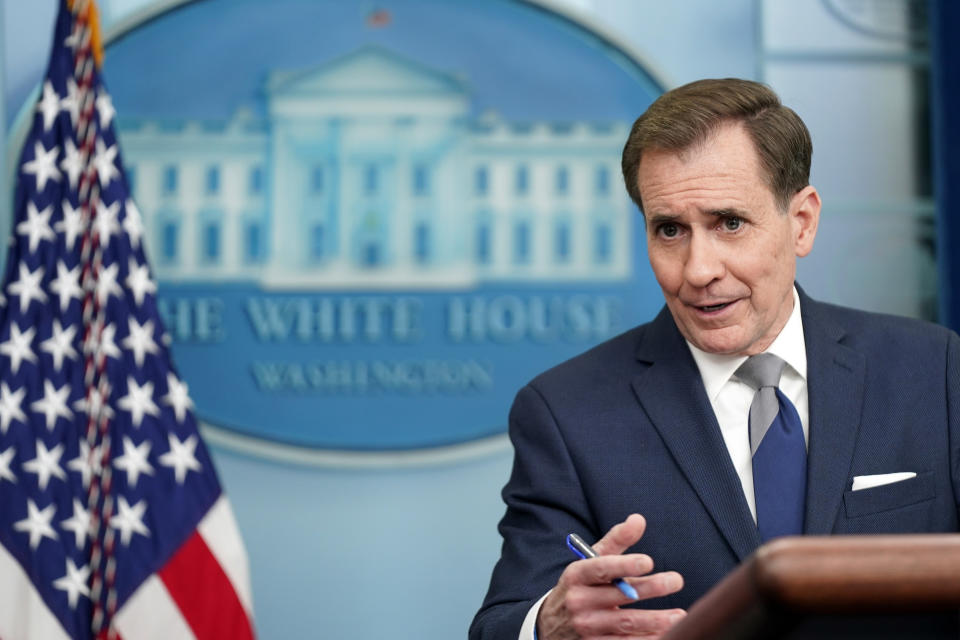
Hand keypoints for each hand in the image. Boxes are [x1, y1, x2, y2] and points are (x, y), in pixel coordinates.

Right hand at [537, 514, 685, 638]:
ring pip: (625, 624)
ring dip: (654, 620)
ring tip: (679, 615)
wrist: (552, 624)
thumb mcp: (592, 561)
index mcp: (576, 575)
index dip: (624, 565)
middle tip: (676, 580)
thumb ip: (616, 540)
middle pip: (618, 595)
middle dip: (649, 588)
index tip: (648, 561)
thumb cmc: (583, 585)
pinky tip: (667, 634)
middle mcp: (578, 601)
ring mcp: (586, 627)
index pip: (600, 569)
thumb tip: (639, 519)